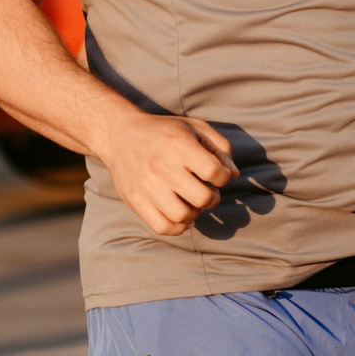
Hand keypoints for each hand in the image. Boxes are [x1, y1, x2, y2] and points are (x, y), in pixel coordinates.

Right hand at [102, 111, 236, 237]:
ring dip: (196, 214)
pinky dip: (178, 228)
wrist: (120, 135)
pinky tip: (182, 217)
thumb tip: (234, 174)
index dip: (223, 177)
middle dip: (212, 198)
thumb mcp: (195, 128)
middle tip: (207, 191)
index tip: (216, 174)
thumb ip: (220, 147)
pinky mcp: (135, 201)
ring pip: (183, 216)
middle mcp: (162, 166)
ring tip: (193, 203)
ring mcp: (147, 186)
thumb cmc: (165, 132)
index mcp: (179, 144)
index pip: (214, 172)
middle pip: (202, 198)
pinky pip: (163, 227)